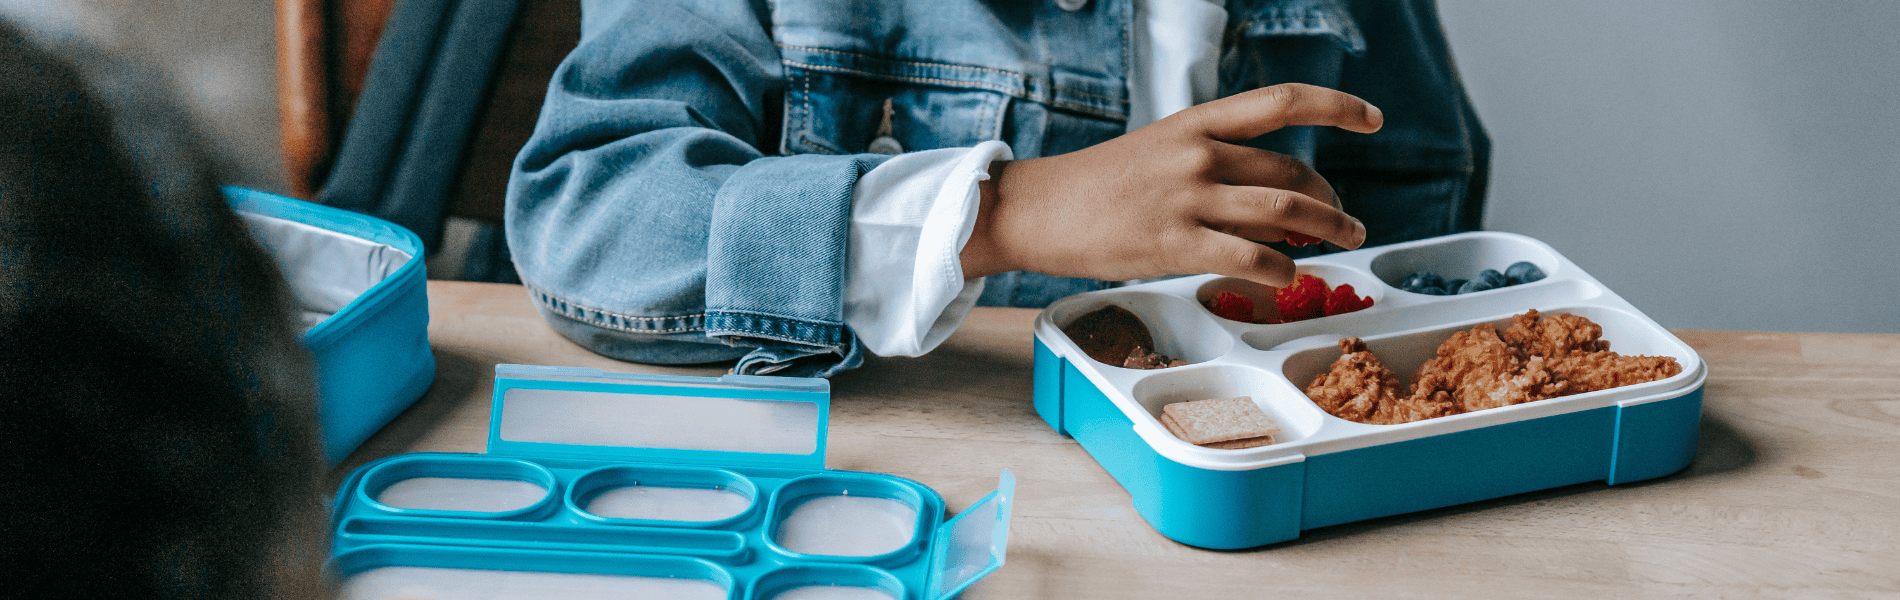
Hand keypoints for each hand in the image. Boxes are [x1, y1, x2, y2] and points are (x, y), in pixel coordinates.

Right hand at [961, 83, 1381, 286]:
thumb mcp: (1161, 153)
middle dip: (1331, 199)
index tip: (1372, 119)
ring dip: (1328, 229)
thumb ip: (1219, 167)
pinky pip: (1250, 258)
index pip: (1281, 102)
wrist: (1040, 209)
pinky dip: (1282, 270)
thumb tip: (1280, 204)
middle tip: (1346, 220)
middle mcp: (1198, 154)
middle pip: (1292, 173)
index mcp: (1196, 122)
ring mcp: (1188, 199)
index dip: (1336, 106)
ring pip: (1284, 213)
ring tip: (1345, 242)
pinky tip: (1290, 277)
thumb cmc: (1100, 185)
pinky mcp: (1175, 244)